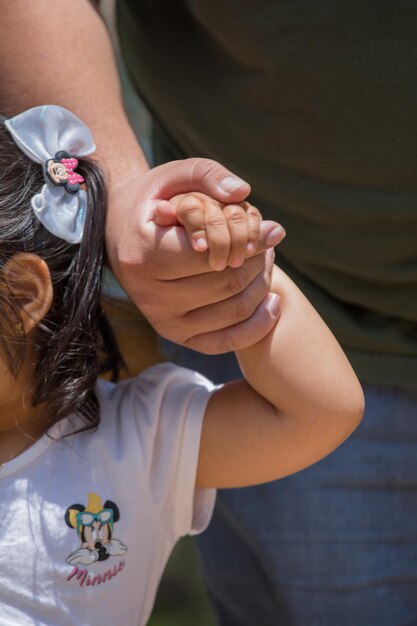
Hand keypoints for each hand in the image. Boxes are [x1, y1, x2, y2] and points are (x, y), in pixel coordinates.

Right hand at [106, 158, 284, 352]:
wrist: (120, 234)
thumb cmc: (153, 201)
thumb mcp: (173, 175)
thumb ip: (208, 175)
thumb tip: (243, 193)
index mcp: (143, 256)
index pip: (211, 253)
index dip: (250, 239)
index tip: (271, 228)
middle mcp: (149, 296)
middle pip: (228, 281)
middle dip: (259, 260)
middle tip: (269, 244)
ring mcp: (163, 322)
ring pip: (234, 309)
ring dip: (263, 284)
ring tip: (267, 262)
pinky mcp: (177, 337)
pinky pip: (227, 341)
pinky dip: (258, 324)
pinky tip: (273, 301)